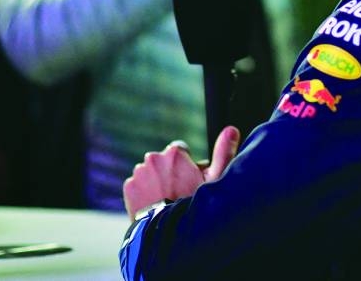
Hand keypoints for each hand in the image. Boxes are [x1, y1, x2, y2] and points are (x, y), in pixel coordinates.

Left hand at [122, 126, 239, 220]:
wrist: (167, 231)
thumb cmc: (195, 205)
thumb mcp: (215, 180)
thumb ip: (223, 152)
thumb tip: (231, 129)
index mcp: (175, 152)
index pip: (180, 150)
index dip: (186, 165)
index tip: (189, 180)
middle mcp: (154, 157)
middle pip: (163, 161)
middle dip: (169, 172)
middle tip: (178, 193)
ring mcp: (139, 172)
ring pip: (149, 173)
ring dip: (155, 182)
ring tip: (165, 201)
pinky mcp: (129, 186)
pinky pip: (137, 185)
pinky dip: (143, 192)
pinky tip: (153, 205)